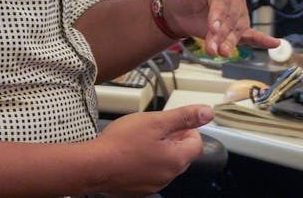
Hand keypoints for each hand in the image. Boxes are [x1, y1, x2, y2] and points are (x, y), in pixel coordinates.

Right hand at [92, 105, 212, 195]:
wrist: (95, 165)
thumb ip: (183, 117)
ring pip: (164, 164)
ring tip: (140, 139)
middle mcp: (168, 176)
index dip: (188, 129)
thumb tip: (207, 112)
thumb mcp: (155, 121)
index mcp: (176, 159)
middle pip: (181, 155)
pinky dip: (145, 163)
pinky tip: (131, 153)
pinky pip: (149, 174)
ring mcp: (153, 184)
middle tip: (155, 128)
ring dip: (159, 151)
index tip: (175, 122)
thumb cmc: (122, 143)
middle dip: (172, 139)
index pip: (196, 143)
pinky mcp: (138, 189)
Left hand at [162, 0, 278, 56]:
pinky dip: (261, 40)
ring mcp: (234, 14)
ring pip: (237, 30)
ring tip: (221, 53)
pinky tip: (274, 43)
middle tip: (212, 46)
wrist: (175, 6)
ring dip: (230, 42)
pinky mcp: (233, 28)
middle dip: (221, 33)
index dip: (218, 13)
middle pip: (230, 18)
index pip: (222, 0)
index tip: (213, 26)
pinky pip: (250, 34)